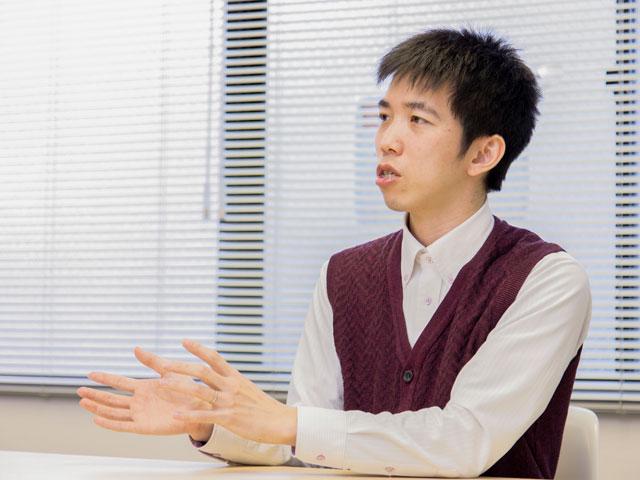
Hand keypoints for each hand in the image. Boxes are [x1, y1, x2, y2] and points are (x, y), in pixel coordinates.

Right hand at [77, 348, 213, 440]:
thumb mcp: (168, 371)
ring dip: (98, 408)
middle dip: (96, 395)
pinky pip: (124, 425)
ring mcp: (140, 414)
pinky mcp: (145, 426)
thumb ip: (152, 361)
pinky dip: (110, 423)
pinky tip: (97, 418)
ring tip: (83, 403)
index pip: (120, 382)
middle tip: (79, 391)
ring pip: (114, 412)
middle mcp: (139, 401)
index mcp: (144, 388)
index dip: (105, 378)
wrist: (201, 407)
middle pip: (112, 398)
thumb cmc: (187, 389)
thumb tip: (135, 348)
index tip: (90, 373)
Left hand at [153, 339, 297, 445]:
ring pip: (200, 390)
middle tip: (162, 363)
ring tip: (161, 385)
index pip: (214, 357)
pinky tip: (176, 414)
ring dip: (178, 387)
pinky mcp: (228, 417)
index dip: (198, 348)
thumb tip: (220, 375)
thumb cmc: (263, 407)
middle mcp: (230, 385)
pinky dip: (189, 414)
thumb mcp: (247, 388)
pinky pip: (205, 414)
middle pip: (202, 371)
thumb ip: (232, 382)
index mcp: (235, 377)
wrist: (280, 420)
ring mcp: (229, 401)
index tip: (184, 341)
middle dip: (180, 366)